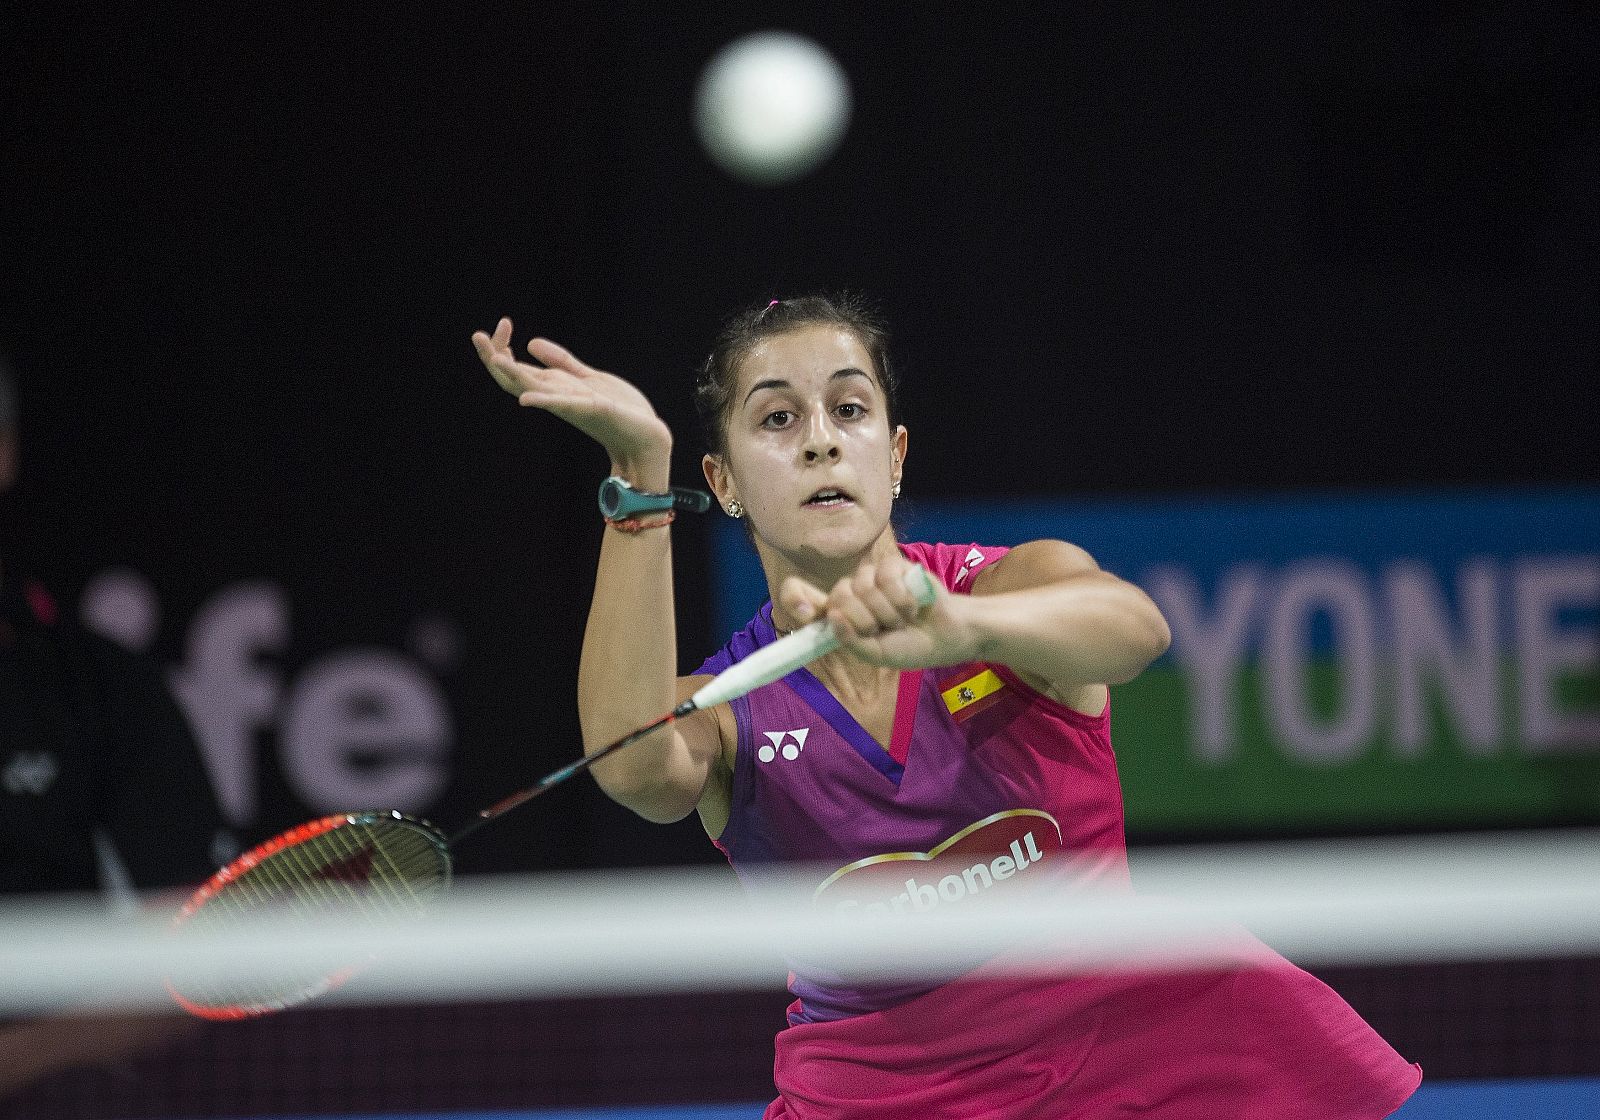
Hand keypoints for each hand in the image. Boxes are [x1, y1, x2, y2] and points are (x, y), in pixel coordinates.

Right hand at [471, 318, 671, 480]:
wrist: (646, 437)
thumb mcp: (588, 379)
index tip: (502, 323)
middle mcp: (557, 397)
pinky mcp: (592, 410)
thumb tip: (531, 343)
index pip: (517, 369)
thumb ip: (562, 362)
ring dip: (512, 374)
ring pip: (533, 389)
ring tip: (494, 357)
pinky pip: (563, 405)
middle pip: (515, 378)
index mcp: (555, 388)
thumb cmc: (620, 411)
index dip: (503, 348)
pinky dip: (544, 401)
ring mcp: (572, 405)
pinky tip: (526, 397)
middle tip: (477, 334)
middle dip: (494, 356)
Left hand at [778, 557, 978, 669]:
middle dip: (864, 620)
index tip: (807, 614)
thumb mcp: (875, 654)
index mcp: (841, 614)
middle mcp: (852, 592)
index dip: (797, 598)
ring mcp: (871, 577)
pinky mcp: (893, 566)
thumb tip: (832, 617)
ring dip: (887, 612)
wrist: (947, 637)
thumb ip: (851, 641)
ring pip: (862, 586)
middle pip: (839, 596)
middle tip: (884, 629)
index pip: (804, 597)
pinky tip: (914, 606)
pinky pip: (884, 576)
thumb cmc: (909, 647)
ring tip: (903, 619)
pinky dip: (901, 598)